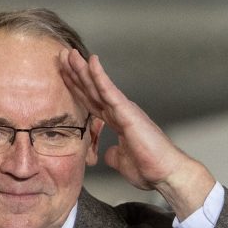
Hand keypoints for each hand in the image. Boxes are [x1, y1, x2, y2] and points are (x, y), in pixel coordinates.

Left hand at [59, 49, 215, 218]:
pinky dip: (100, 76)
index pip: (91, 101)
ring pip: (98, 86)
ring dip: (82, 69)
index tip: (63, 75)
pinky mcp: (128, 112)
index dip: (76, 88)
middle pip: (91, 89)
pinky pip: (110, 91)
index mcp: (117, 121)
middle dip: (75, 73)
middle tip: (61, 55)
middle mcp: (120, 111)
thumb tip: (107, 154)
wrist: (166, 173)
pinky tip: (91, 62)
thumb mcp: (122, 161)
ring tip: (69, 54)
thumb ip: (113, 154)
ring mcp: (124, 109)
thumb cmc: (150, 168)